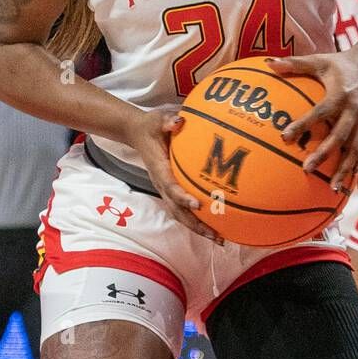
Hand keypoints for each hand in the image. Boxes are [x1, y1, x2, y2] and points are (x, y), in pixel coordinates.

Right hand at [125, 109, 221, 241]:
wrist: (138, 133)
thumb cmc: (152, 126)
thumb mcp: (158, 119)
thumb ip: (168, 121)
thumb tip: (179, 120)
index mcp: (159, 170)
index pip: (171, 187)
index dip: (183, 198)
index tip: (198, 205)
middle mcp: (162, 185)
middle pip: (178, 211)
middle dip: (196, 225)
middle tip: (216, 235)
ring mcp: (166, 191)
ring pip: (181, 215)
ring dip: (199, 228)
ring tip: (219, 239)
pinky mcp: (171, 191)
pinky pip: (184, 210)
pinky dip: (198, 221)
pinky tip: (217, 225)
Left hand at [267, 50, 357, 193]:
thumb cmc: (338, 63)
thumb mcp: (318, 60)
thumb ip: (294, 63)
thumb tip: (267, 63)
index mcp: (340, 94)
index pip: (321, 111)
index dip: (304, 123)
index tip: (285, 136)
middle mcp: (354, 110)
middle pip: (340, 135)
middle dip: (325, 153)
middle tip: (307, 169)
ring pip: (355, 150)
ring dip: (345, 169)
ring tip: (333, 188)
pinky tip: (357, 192)